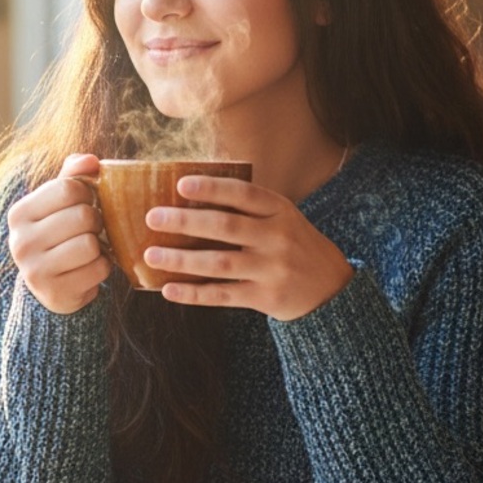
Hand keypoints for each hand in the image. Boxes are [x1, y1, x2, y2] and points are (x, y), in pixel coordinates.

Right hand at [6, 153, 111, 313]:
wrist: (51, 286)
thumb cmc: (59, 235)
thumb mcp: (59, 203)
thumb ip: (73, 176)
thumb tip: (91, 160)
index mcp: (19, 213)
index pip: (69, 188)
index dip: (88, 194)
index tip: (85, 203)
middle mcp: (20, 242)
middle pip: (83, 216)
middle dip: (97, 221)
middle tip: (91, 229)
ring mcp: (35, 270)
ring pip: (90, 244)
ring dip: (100, 246)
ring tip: (90, 249)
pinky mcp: (55, 293)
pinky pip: (98, 269)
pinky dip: (103, 267)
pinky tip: (90, 268)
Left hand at [142, 175, 353, 320]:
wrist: (331, 289)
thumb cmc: (295, 246)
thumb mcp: (284, 218)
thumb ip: (249, 209)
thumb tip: (190, 198)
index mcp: (280, 211)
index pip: (244, 193)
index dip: (212, 188)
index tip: (181, 184)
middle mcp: (277, 238)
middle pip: (226, 227)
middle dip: (185, 222)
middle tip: (153, 218)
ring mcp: (272, 269)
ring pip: (219, 263)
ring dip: (181, 260)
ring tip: (150, 256)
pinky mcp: (265, 298)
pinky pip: (222, 295)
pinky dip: (193, 293)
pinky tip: (168, 289)